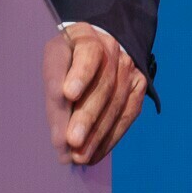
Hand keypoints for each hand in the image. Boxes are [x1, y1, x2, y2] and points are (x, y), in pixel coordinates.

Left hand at [44, 24, 145, 165]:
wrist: (93, 47)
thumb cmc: (65, 57)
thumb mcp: (54, 61)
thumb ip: (54, 87)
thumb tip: (58, 132)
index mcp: (86, 36)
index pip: (87, 53)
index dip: (80, 74)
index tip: (67, 94)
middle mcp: (112, 49)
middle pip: (103, 85)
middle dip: (86, 117)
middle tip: (71, 141)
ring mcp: (128, 68)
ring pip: (116, 104)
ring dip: (97, 134)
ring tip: (80, 156)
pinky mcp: (138, 86)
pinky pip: (128, 115)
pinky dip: (110, 138)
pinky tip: (95, 154)